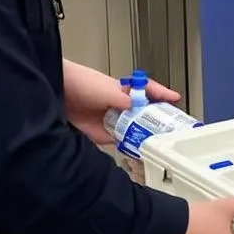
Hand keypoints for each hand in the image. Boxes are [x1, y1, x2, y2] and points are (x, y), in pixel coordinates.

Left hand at [63, 59, 179, 144]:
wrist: (58, 94)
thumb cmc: (81, 83)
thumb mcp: (109, 90)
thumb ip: (125, 101)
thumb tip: (138, 110)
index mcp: (125, 91)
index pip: (149, 92)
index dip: (162, 95)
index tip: (175, 99)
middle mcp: (121, 106)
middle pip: (144, 114)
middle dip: (157, 120)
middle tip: (170, 127)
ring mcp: (113, 120)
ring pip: (134, 129)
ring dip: (143, 135)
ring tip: (158, 141)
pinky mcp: (103, 134)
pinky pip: (121, 141)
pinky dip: (129, 146)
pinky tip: (137, 149)